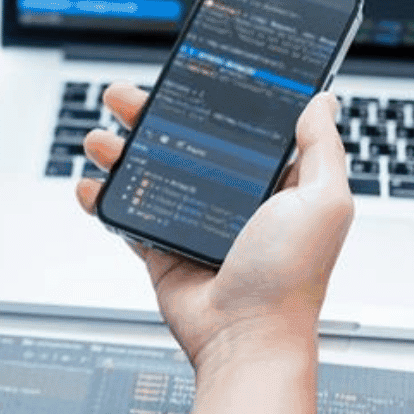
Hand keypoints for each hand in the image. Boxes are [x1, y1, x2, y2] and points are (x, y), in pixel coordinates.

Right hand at [75, 84, 353, 369]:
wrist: (244, 340)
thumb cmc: (290, 279)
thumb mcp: (323, 203)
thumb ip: (323, 149)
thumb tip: (322, 101)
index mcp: (273, 182)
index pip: (237, 126)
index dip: (211, 98)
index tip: (187, 73)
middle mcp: (232, 198)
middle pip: (181, 141)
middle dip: (148, 115)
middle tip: (122, 97)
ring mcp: (194, 223)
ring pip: (148, 172)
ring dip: (118, 152)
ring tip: (100, 139)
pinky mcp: (163, 249)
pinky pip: (128, 216)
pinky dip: (104, 199)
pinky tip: (91, 185)